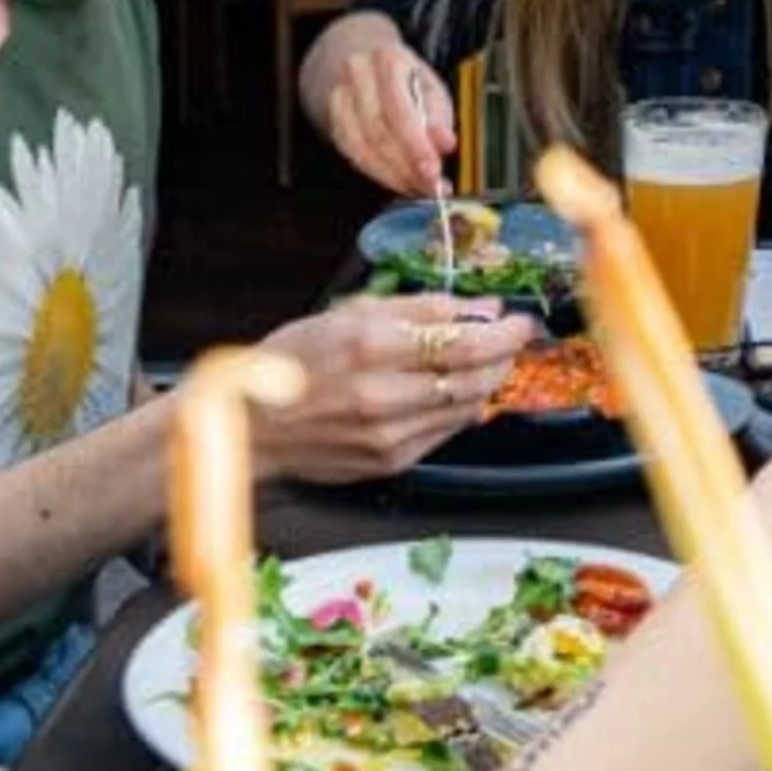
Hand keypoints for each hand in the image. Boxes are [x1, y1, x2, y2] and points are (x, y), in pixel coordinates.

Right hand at [246, 297, 540, 483]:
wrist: (252, 426)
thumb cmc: (292, 362)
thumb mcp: (347, 313)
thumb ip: (418, 309)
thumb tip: (478, 309)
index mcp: (370, 347)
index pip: (464, 341)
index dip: (504, 331)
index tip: (520, 319)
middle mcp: (382, 395)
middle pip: (474, 376)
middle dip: (505, 354)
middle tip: (514, 337)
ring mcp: (388, 435)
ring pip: (467, 406)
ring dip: (489, 380)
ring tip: (489, 360)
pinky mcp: (390, 462)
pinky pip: (445, 431)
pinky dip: (461, 407)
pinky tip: (456, 390)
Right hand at [306, 19, 455, 199]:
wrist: (368, 65)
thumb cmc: (405, 79)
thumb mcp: (432, 88)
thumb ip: (439, 117)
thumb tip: (444, 143)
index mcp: (387, 60)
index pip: (399, 109)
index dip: (415, 146)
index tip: (432, 172)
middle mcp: (357, 75)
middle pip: (378, 131)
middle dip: (406, 167)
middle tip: (429, 186)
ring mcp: (339, 97)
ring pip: (362, 148)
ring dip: (393, 175)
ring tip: (418, 186)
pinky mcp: (333, 121)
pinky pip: (353, 155)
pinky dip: (378, 173)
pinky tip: (398, 180)